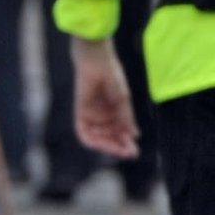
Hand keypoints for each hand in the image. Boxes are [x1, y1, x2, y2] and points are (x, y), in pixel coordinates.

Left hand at [71, 38, 138, 158]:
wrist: (95, 61)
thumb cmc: (112, 76)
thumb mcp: (122, 100)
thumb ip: (125, 118)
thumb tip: (134, 135)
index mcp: (115, 112)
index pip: (119, 133)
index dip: (125, 143)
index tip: (135, 151)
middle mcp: (103, 115)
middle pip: (109, 137)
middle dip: (118, 146)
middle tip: (130, 154)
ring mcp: (92, 115)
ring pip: (98, 137)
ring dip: (108, 143)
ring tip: (120, 148)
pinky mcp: (80, 112)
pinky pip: (84, 131)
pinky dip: (93, 138)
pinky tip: (104, 141)